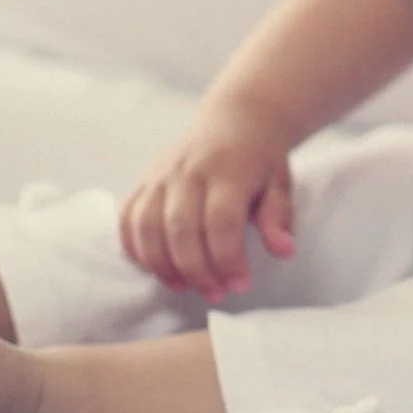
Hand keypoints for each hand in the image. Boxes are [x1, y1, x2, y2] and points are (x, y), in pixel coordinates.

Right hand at [118, 97, 296, 300]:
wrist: (236, 119)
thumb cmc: (260, 158)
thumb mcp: (281, 183)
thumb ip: (279, 217)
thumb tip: (283, 251)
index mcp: (227, 170)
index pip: (221, 222)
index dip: (228, 260)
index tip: (240, 285)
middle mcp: (189, 171)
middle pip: (181, 229)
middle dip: (196, 270)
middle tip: (215, 294)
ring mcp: (162, 175)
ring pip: (148, 226)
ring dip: (162, 265)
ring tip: (184, 287)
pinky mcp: (145, 180)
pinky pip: (128, 217)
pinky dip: (135, 248)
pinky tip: (156, 268)